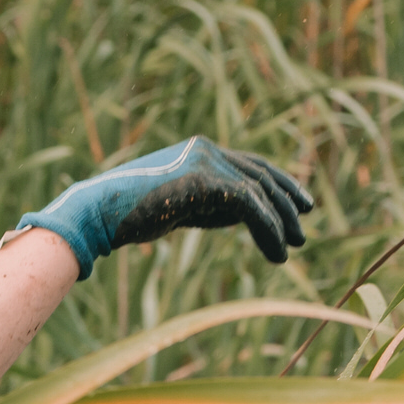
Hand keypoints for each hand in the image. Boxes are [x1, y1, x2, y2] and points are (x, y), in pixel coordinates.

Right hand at [16, 138, 312, 278]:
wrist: (99, 211)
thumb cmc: (130, 213)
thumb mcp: (180, 205)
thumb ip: (210, 204)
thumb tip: (243, 216)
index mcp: (201, 150)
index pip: (252, 163)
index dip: (278, 183)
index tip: (298, 203)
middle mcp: (208, 150)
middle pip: (262, 173)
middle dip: (287, 198)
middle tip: (305, 222)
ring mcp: (207, 162)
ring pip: (261, 191)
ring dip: (281, 222)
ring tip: (294, 246)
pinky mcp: (206, 181)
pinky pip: (251, 207)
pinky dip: (268, 231)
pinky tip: (277, 253)